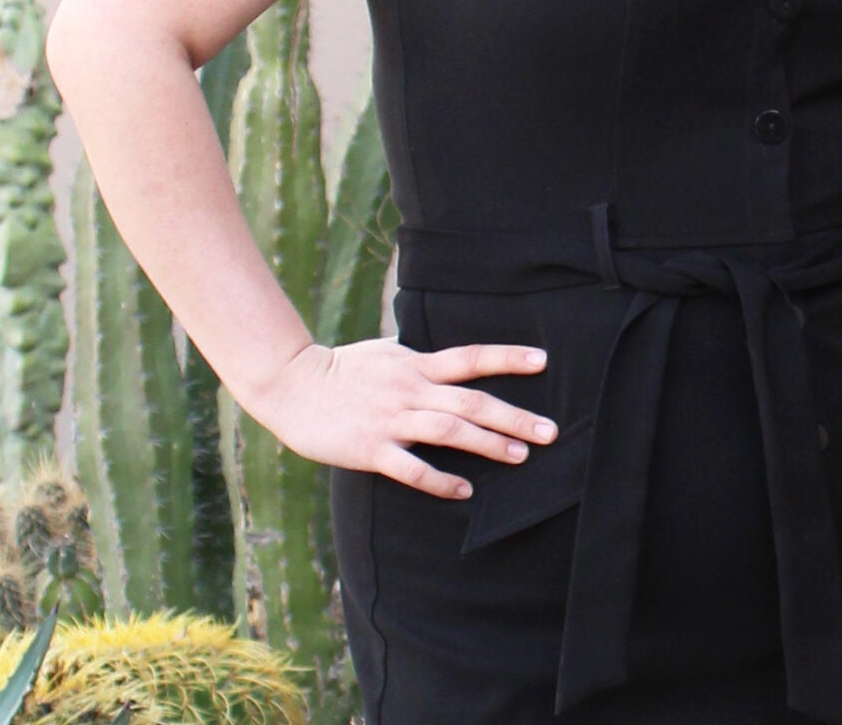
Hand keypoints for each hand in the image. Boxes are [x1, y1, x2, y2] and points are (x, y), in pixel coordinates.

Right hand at [243, 337, 557, 498]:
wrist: (291, 384)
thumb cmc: (340, 367)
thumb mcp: (385, 351)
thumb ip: (417, 356)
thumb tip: (444, 357)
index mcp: (417, 364)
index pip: (472, 357)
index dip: (507, 358)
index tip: (543, 361)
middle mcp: (411, 390)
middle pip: (473, 401)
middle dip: (514, 416)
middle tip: (550, 431)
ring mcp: (392, 419)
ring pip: (450, 431)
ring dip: (488, 444)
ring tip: (520, 456)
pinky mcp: (370, 449)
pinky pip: (411, 468)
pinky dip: (439, 480)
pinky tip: (463, 491)